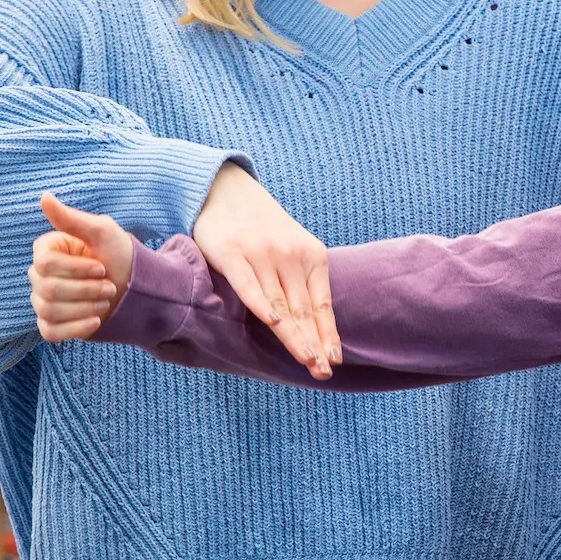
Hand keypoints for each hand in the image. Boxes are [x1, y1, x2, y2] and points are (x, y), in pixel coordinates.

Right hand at [31, 193, 135, 341]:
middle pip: (48, 288)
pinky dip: (76, 328)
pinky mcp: (52, 324)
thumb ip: (72, 218)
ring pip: (49, 310)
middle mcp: (40, 275)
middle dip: (86, 290)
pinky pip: (50, 332)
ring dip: (85, 307)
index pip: (44, 264)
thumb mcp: (102, 232)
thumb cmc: (119, 256)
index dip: (76, 268)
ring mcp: (43, 300)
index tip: (101, 267)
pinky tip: (96, 321)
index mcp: (47, 250)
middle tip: (109, 286)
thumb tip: (44, 197)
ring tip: (106, 301)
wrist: (135, 289)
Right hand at [192, 163, 338, 378]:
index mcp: (311, 254)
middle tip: (323, 371)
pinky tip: (273, 322)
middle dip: (313, 343)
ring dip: (294, 334)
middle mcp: (289, 255)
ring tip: (307, 361)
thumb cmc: (261, 226)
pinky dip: (260, 303)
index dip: (327, 334)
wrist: (225, 187)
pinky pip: (248, 284)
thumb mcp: (292, 246)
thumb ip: (301, 279)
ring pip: (279, 303)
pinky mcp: (231, 253)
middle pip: (303, 309)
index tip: (335, 360)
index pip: (321, 304)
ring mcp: (260, 254)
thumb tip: (315, 324)